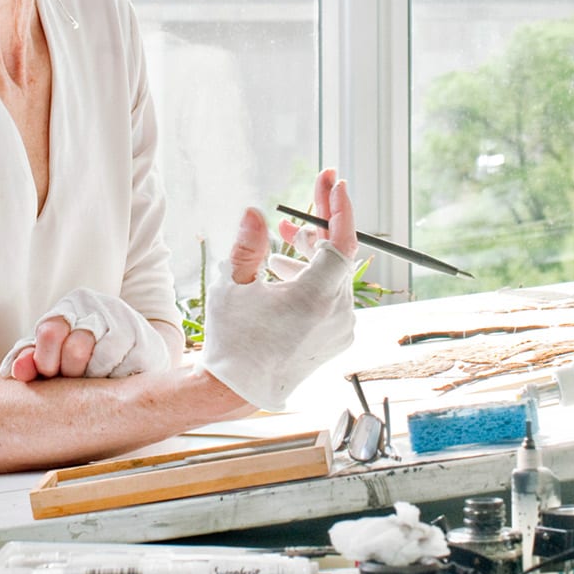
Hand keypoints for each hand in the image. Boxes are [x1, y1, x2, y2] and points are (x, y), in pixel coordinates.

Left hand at [2, 287, 169, 380]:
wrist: (137, 353)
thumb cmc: (85, 357)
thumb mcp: (54, 355)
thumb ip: (31, 360)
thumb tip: (19, 370)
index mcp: (71, 306)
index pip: (50, 332)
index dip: (45, 361)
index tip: (50, 374)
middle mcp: (99, 306)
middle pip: (75, 350)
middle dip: (71, 374)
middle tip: (75, 380)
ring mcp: (126, 320)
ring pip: (101, 363)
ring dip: (95, 381)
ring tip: (97, 379)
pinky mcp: (146, 341)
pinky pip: (125, 370)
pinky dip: (116, 381)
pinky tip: (116, 378)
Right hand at [203, 170, 358, 409]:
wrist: (239, 391)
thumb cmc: (233, 340)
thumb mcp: (233, 287)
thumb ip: (248, 246)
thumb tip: (255, 213)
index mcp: (315, 298)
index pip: (341, 241)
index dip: (339, 208)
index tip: (336, 183)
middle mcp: (336, 312)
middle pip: (338, 253)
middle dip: (322, 220)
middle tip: (317, 187)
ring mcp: (340, 327)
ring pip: (334, 274)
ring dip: (311, 252)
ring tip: (283, 236)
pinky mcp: (337, 336)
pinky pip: (332, 295)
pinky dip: (314, 277)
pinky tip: (285, 270)